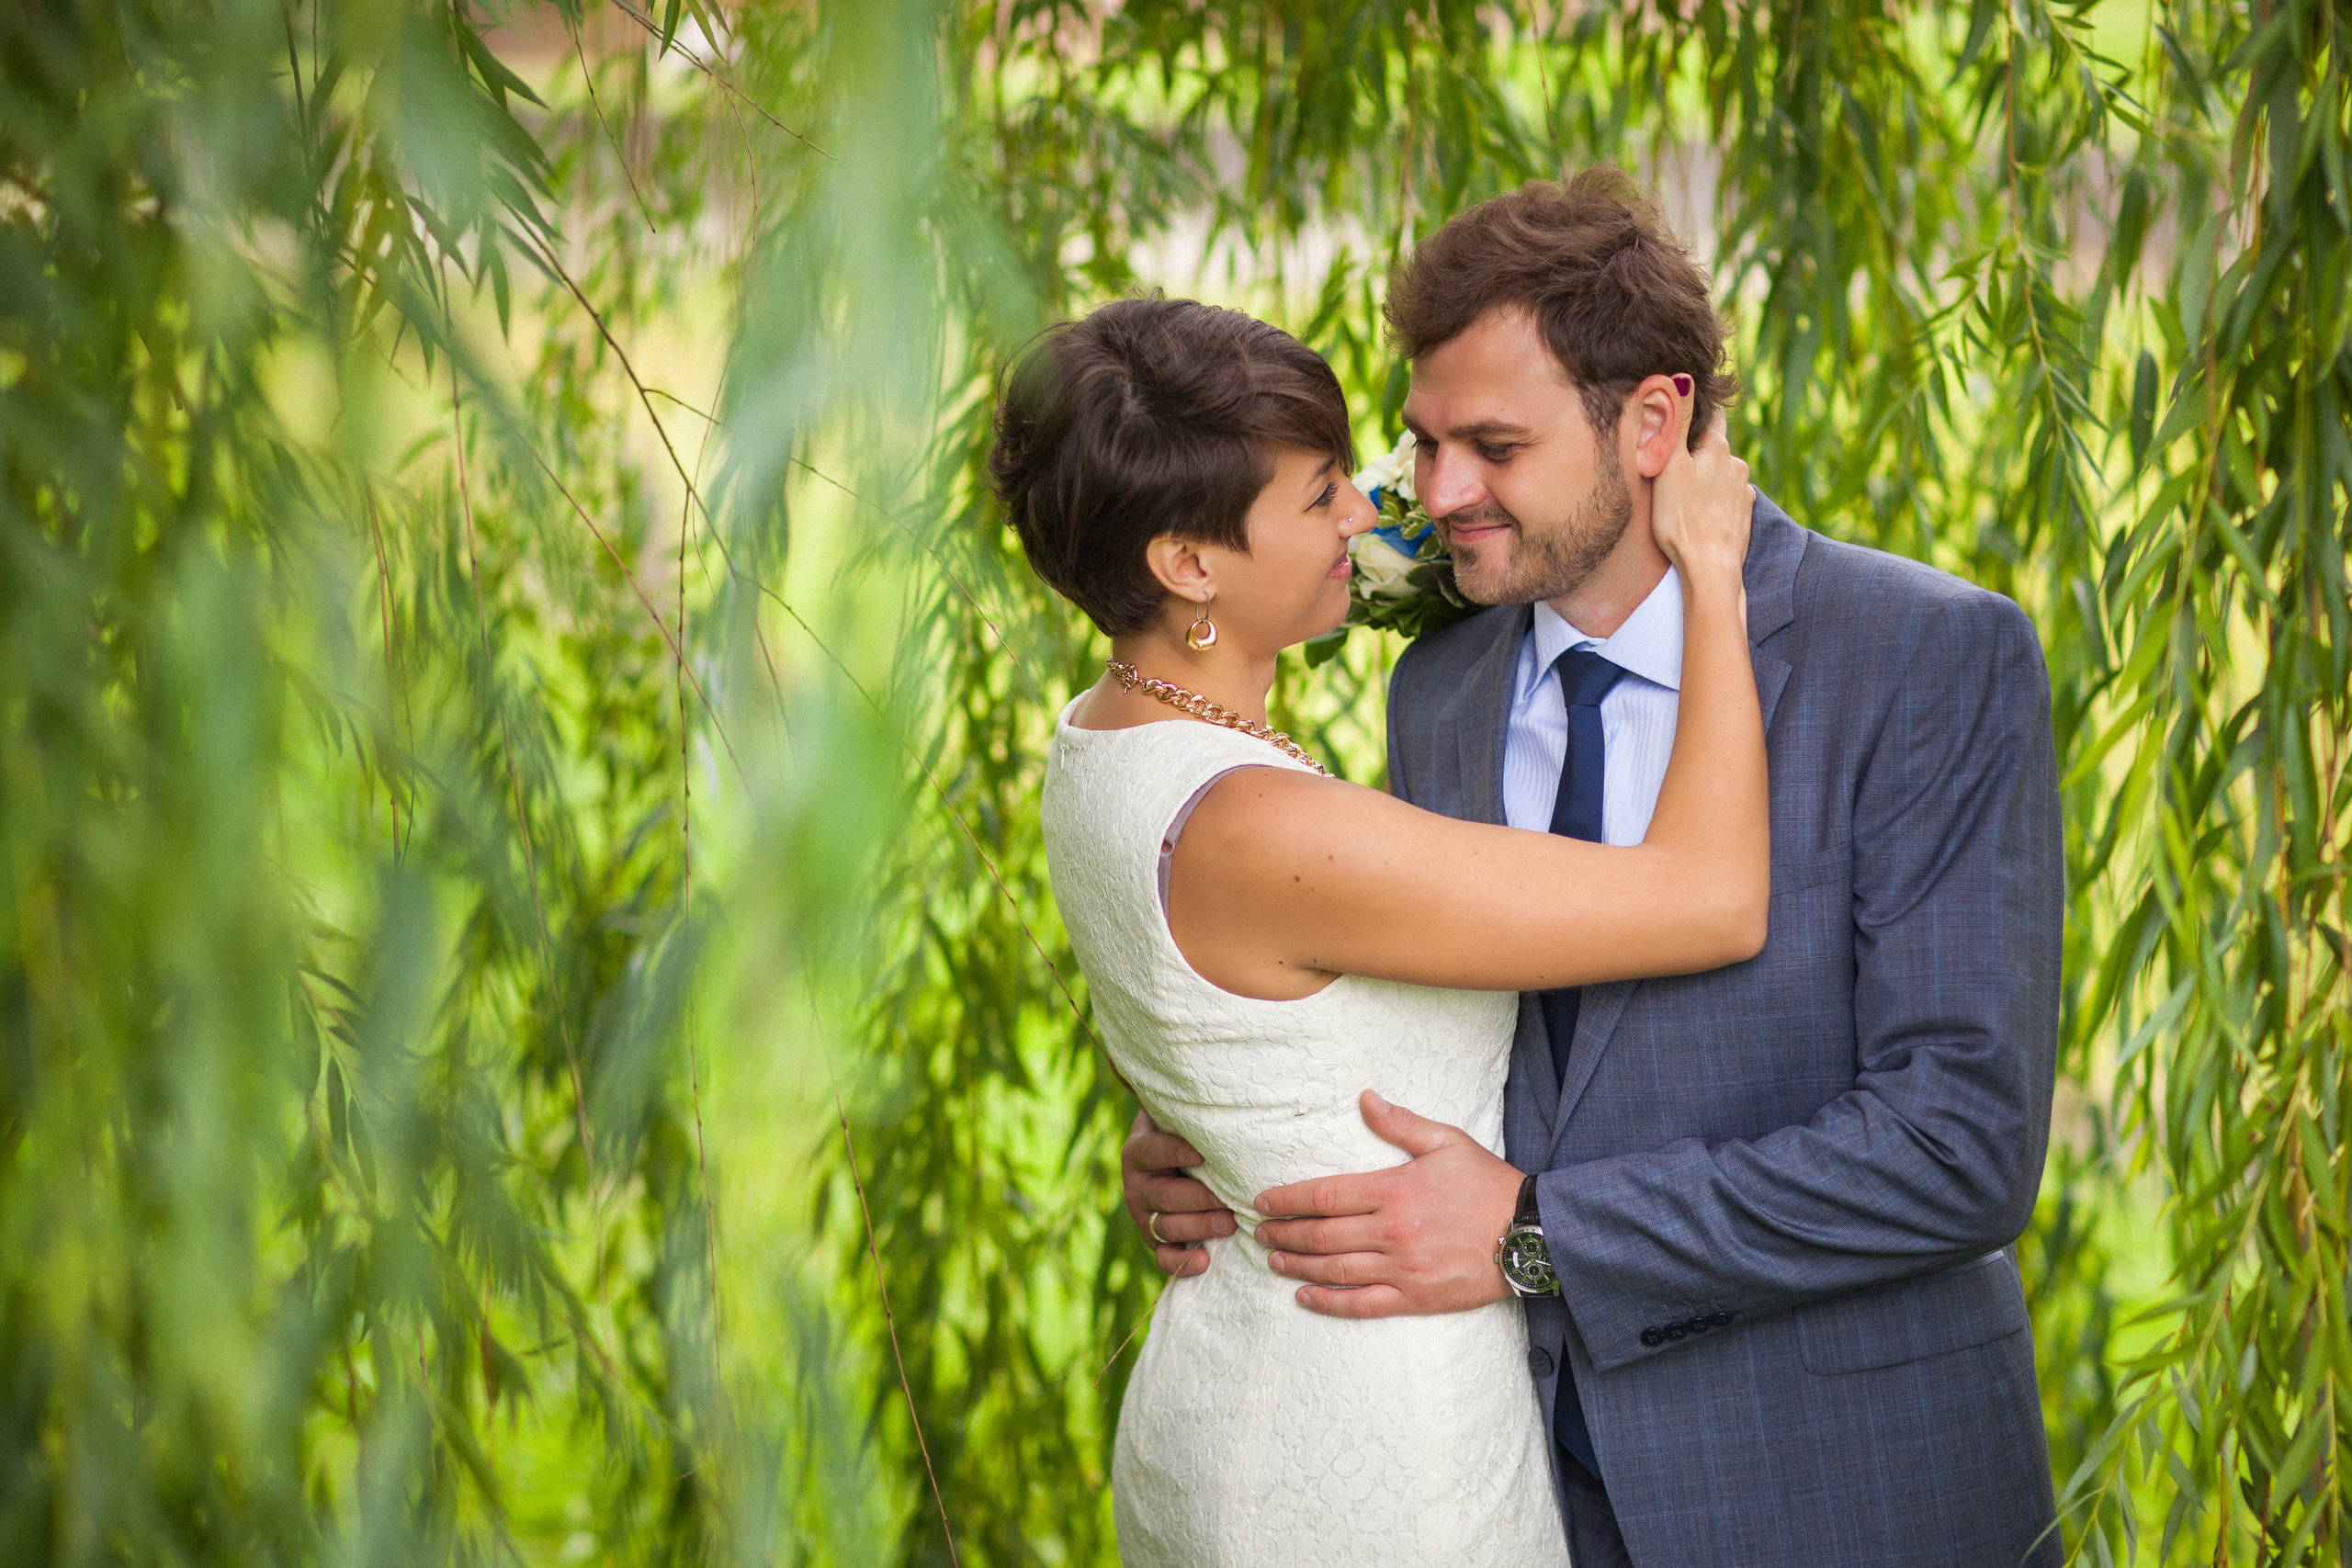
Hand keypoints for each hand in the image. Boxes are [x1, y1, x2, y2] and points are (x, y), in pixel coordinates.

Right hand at [1122, 1108, 1235, 1276]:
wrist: (1171, 1165)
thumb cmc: (1187, 1137)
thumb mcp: (1178, 1120)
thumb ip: (1190, 1110)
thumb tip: (1223, 1090)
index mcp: (1138, 1151)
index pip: (1152, 1151)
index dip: (1175, 1152)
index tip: (1203, 1154)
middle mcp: (1136, 1185)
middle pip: (1164, 1195)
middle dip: (1199, 1199)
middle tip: (1229, 1200)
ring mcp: (1143, 1216)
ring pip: (1167, 1226)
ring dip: (1199, 1227)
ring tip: (1230, 1224)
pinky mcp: (1154, 1241)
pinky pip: (1163, 1258)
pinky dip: (1183, 1262)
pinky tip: (1206, 1261)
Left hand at [1253, 1091, 1521, 1317]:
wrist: (1532, 1233)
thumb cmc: (1488, 1184)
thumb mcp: (1448, 1141)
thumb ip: (1401, 1123)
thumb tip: (1364, 1098)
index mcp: (1394, 1190)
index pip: (1325, 1195)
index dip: (1289, 1200)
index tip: (1264, 1201)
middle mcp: (1391, 1231)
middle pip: (1321, 1235)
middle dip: (1284, 1233)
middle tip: (1259, 1232)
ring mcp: (1401, 1269)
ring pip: (1334, 1270)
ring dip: (1297, 1266)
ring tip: (1273, 1260)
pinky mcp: (1415, 1299)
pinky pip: (1361, 1304)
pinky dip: (1328, 1303)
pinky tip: (1304, 1298)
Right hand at [1649, 379, 1752, 587]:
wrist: (1710, 570)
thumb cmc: (1682, 520)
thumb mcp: (1670, 466)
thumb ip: (1676, 421)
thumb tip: (1682, 377)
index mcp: (1717, 448)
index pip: (1709, 413)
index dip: (1695, 407)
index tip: (1682, 405)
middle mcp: (1736, 464)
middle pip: (1712, 445)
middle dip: (1695, 449)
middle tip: (1669, 463)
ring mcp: (1742, 492)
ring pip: (1720, 473)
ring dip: (1704, 477)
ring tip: (1681, 495)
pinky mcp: (1743, 517)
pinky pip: (1726, 498)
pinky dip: (1713, 501)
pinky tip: (1698, 515)